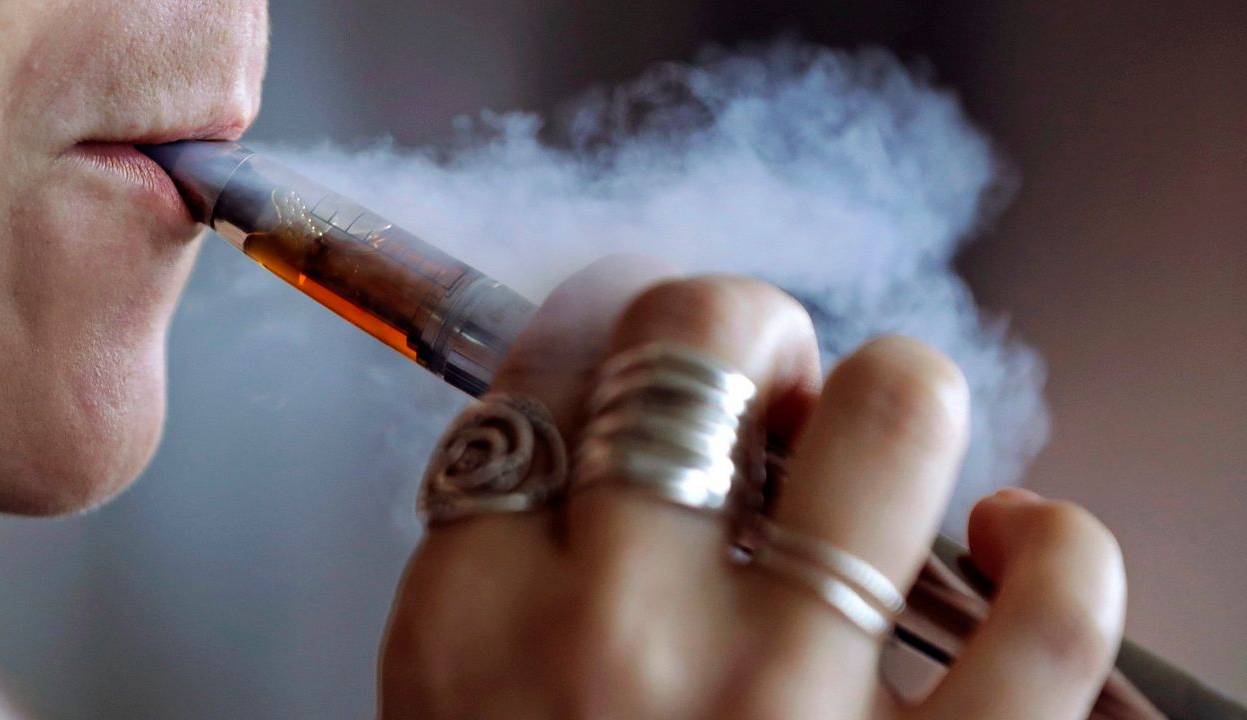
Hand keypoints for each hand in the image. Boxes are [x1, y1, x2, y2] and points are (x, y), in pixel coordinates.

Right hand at [379, 256, 1126, 719]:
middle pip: (702, 339)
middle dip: (746, 324)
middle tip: (765, 381)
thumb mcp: (459, 712)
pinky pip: (1050, 609)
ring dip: (894, 400)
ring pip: (889, 419)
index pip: (547, 364)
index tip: (645, 328)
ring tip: (880, 446)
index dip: (612, 313)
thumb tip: (620, 426)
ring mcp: (787, 710)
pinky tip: (1015, 547)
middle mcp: (619, 638)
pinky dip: (1058, 551)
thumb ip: (514, 574)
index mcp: (475, 622)